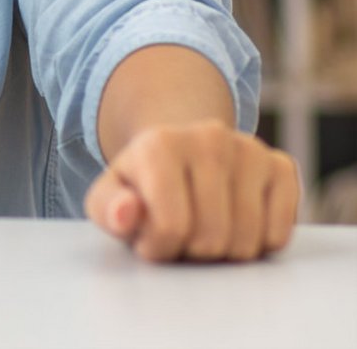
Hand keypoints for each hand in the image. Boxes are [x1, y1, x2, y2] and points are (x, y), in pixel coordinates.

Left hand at [85, 120, 298, 261]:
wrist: (179, 155)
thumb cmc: (142, 189)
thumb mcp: (108, 200)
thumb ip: (108, 209)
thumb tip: (126, 212)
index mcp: (160, 144)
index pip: (171, 227)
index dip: (160, 247)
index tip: (150, 237)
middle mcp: (209, 137)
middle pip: (211, 238)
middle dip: (193, 252)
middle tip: (181, 235)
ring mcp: (250, 149)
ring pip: (247, 240)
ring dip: (226, 252)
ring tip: (205, 229)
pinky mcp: (281, 166)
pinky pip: (279, 234)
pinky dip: (259, 244)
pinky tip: (237, 224)